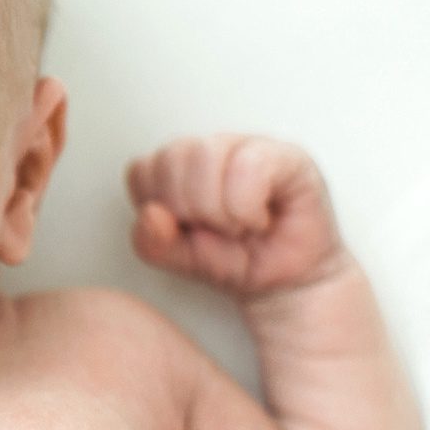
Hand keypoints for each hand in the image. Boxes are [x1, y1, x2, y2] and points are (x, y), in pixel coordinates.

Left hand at [124, 134, 348, 297]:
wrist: (286, 282)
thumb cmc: (236, 261)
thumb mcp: (181, 259)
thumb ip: (153, 241)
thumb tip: (150, 214)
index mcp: (177, 169)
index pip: (142, 170)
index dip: (159, 207)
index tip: (185, 230)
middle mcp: (210, 150)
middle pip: (171, 158)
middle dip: (187, 209)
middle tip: (214, 231)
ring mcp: (247, 146)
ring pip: (205, 154)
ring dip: (217, 208)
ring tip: (237, 226)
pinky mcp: (286, 156)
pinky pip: (248, 165)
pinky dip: (246, 206)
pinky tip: (258, 220)